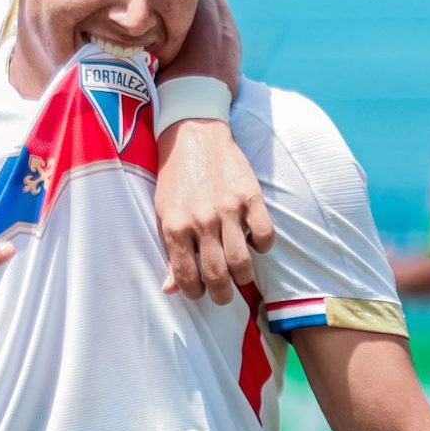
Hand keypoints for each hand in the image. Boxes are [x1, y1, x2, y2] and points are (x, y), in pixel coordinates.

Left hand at [155, 118, 273, 303]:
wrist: (193, 135)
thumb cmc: (176, 179)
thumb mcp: (164, 214)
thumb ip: (170, 252)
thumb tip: (171, 289)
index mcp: (175, 227)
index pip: (187, 277)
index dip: (195, 293)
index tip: (200, 293)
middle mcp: (202, 221)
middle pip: (217, 275)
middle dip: (222, 295)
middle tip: (224, 295)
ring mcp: (228, 209)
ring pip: (243, 262)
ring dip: (243, 277)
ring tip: (239, 274)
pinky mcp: (251, 197)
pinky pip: (265, 235)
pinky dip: (263, 247)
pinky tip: (254, 243)